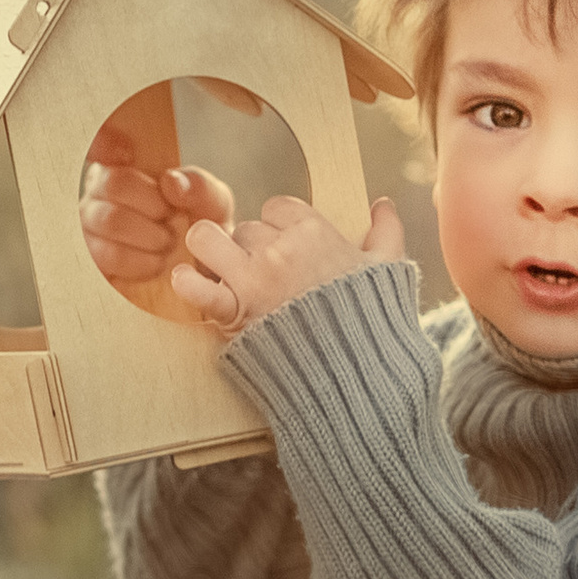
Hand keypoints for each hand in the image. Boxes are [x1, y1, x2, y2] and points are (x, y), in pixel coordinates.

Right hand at [79, 124, 234, 289]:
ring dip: (150, 236)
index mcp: (124, 166)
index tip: (128, 154)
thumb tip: (170, 181)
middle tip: (173, 220)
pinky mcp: (90, 261)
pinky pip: (105, 257)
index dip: (103, 141)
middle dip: (154, 205)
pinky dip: (138, 262)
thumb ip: (198, 186)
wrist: (200, 272)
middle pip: (113, 184)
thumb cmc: (201, 228)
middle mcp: (98, 192)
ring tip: (168, 244)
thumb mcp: (213, 202)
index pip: (100, 141)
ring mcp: (88, 227)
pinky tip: (155, 263)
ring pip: (110, 220)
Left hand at [171, 192, 405, 334]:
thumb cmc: (371, 323)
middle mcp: (280, 250)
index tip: (284, 246)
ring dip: (209, 252)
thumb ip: (387, 231)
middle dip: (249, 249)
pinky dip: (188, 283)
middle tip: (259, 274)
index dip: (277, 226)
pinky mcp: (234, 313)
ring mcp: (254, 280)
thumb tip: (384, 204)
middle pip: (245, 229)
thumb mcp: (390, 270)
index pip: (278, 207)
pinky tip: (187, 280)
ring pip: (208, 240)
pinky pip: (197, 288)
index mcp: (315, 233)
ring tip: (219, 270)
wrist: (358, 375)